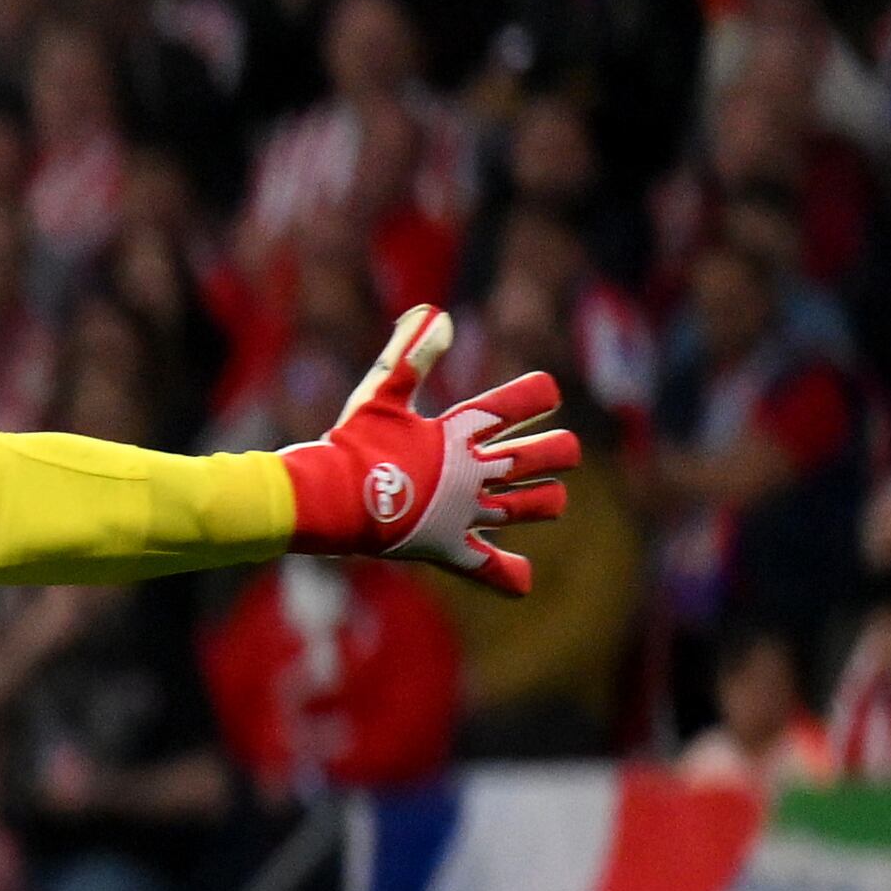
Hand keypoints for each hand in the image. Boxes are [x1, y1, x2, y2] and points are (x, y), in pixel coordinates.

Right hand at [279, 305, 580, 594]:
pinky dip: (508, 574)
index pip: (513, 406)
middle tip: (561, 448)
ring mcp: (466, 513)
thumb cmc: (351, 444)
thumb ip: (409, 353)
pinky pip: (490, 569)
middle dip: (557, 449)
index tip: (546, 391)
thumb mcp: (378, 393)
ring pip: (531, 508)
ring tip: (550, 496)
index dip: (536, 394)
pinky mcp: (450, 549)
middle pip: (541, 457)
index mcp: (458, 433)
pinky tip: (523, 577)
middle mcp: (473, 474)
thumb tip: (438, 313)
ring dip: (545, 499)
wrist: (329, 499)